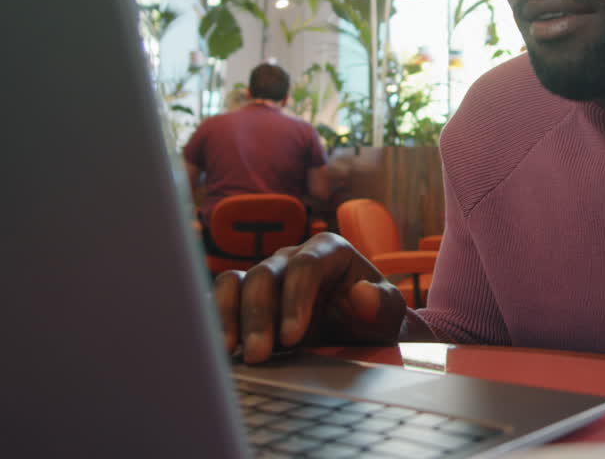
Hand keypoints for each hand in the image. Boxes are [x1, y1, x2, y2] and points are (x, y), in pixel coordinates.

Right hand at [214, 232, 406, 363]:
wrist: (358, 333)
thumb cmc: (373, 319)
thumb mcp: (388, 315)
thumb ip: (383, 304)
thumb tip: (361, 295)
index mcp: (328, 250)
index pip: (305, 266)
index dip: (295, 299)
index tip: (293, 336)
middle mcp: (292, 257)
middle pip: (265, 274)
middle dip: (259, 316)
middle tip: (258, 354)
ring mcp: (267, 273)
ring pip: (237, 282)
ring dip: (230, 317)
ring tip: (228, 351)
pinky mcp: (246, 295)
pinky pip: (223, 295)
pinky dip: (217, 317)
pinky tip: (218, 345)